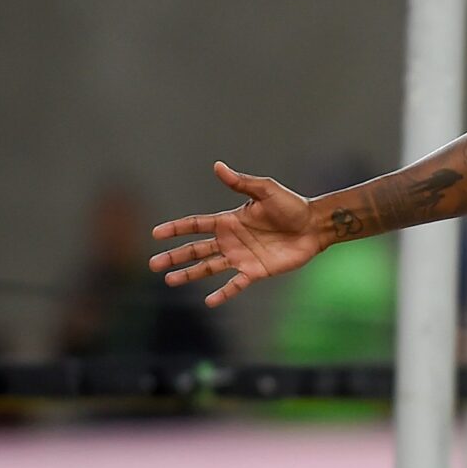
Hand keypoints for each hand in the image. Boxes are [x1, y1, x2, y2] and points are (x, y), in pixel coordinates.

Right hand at [148, 162, 324, 306]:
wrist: (314, 226)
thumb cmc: (291, 205)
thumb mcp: (265, 190)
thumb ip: (241, 182)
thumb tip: (217, 166)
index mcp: (229, 221)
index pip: (196, 225)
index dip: (176, 229)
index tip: (156, 234)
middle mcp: (230, 241)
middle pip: (196, 249)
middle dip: (174, 257)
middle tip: (152, 265)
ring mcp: (241, 257)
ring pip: (209, 267)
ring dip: (189, 274)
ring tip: (170, 281)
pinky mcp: (256, 271)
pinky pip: (235, 284)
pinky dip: (223, 293)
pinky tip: (209, 301)